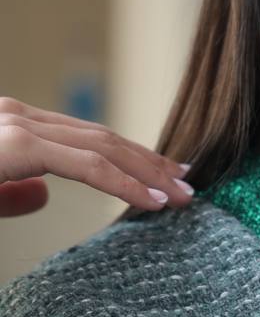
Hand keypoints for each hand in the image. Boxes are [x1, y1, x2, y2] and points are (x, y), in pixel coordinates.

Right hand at [0, 97, 193, 215]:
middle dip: (150, 163)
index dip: (130, 157)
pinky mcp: (17, 146)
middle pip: (102, 138)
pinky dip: (125, 183)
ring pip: (102, 147)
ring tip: (180, 194)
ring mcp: (17, 126)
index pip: (85, 138)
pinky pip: (86, 165)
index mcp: (13, 127)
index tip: (164, 178)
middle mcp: (17, 117)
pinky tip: (152, 200)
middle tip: (185, 186)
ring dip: (149, 172)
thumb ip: (13, 192)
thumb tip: (44, 194)